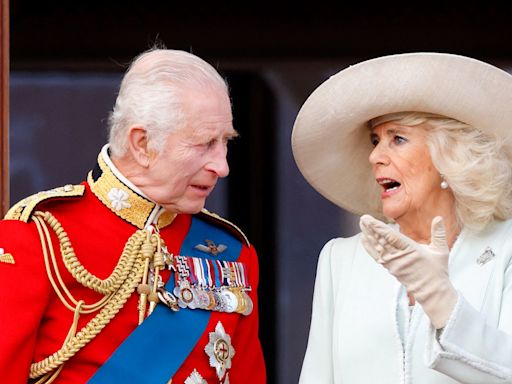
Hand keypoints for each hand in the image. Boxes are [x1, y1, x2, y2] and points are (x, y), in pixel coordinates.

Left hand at [359, 214, 456, 328]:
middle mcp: (399, 257)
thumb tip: (439, 218)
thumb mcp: (441, 251)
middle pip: (381, 241)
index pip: (392, 237)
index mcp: (412, 250)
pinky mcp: (390, 268)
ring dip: (368, 235)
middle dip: (371, 229)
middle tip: (363, 218)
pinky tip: (363, 238)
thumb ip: (438, 233)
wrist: (431, 291)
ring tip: (361, 224)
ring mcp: (393, 263)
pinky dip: (369, 247)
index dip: (379, 228)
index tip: (370, 220)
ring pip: (377, 247)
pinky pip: (376, 256)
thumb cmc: (437, 271)